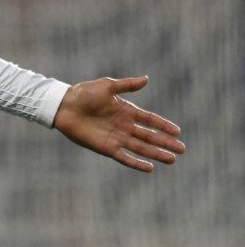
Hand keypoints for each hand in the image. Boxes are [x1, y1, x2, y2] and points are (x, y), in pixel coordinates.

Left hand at [52, 76, 184, 171]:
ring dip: (156, 154)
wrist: (64, 106)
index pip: (149, 120)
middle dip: (165, 143)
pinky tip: (150, 168)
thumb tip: (147, 78)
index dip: (163, 125)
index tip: (178, 132)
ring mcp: (116, 137)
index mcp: (126, 110)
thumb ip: (127, 85)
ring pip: (141, 148)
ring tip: (172, 159)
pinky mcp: (106, 147)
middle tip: (182, 150)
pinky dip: (136, 163)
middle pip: (149, 136)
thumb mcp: (107, 86)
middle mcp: (123, 125)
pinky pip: (124, 157)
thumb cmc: (83, 93)